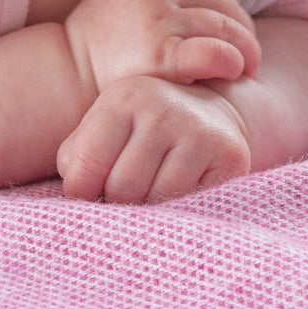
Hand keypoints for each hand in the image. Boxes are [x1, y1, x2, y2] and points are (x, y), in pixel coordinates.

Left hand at [57, 75, 252, 203]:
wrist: (214, 113)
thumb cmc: (145, 130)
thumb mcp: (106, 128)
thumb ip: (77, 155)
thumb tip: (77, 193)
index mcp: (124, 98)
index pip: (86, 163)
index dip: (81, 191)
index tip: (89, 194)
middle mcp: (162, 108)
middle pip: (121, 187)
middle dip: (117, 202)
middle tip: (125, 197)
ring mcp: (198, 130)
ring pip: (157, 200)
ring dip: (149, 210)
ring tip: (152, 193)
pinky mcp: (230, 155)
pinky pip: (192, 204)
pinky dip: (182, 209)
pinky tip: (180, 193)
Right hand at [62, 0, 262, 97]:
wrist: (62, 78)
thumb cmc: (93, 56)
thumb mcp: (119, 12)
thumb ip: (152, 7)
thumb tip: (190, 14)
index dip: (231, 19)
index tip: (237, 42)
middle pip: (221, 7)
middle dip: (244, 34)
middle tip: (251, 61)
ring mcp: (159, 19)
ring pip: (223, 27)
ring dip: (244, 50)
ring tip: (247, 72)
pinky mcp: (161, 53)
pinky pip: (213, 51)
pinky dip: (231, 59)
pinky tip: (235, 72)